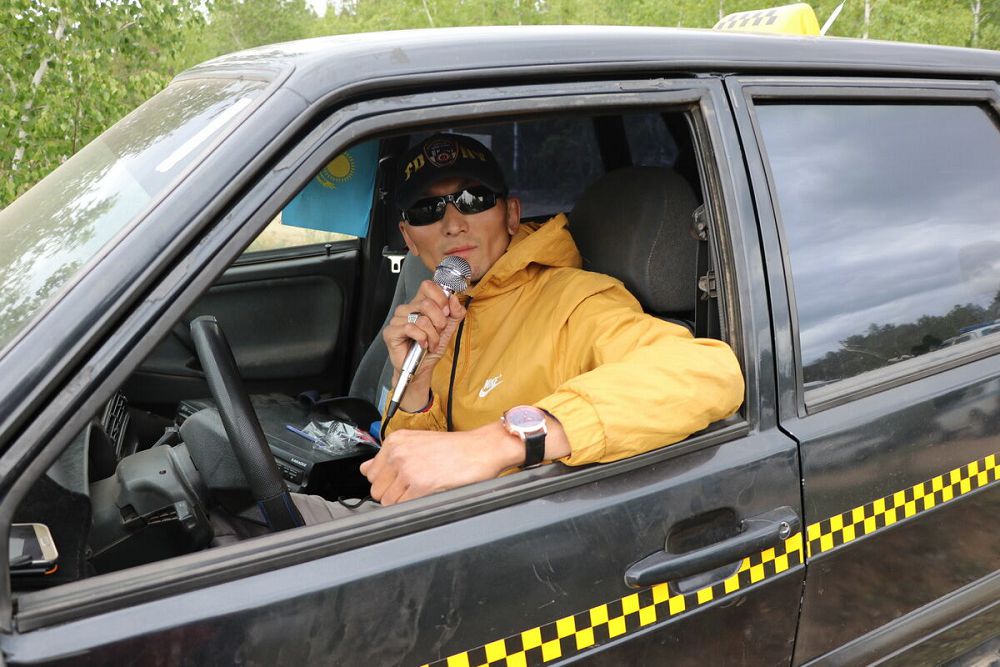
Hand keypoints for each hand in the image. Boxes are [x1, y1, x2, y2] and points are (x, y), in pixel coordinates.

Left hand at [360, 422, 521, 504]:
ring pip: (388, 501)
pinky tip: (429, 493)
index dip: (386, 482)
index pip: (370, 474)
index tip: (399, 482)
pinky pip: (404, 506)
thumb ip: (389, 456)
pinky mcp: (421, 485)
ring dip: (403, 501)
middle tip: (413, 487)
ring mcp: (409, 469)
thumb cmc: (455, 447)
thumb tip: (366, 469)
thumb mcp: (416, 442)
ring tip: (423, 489)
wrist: (482, 448)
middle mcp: (398, 453)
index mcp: (395, 441)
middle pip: (377, 490)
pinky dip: (414, 505)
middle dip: (392, 493)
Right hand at [383, 280, 466, 380]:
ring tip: (430, 342)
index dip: (441, 298)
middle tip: (438, 332)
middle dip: (439, 322)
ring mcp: (397, 320)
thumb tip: (454, 299)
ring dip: (432, 335)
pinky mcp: (391, 332)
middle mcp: (407, 309)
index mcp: (419, 303)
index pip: (427, 286)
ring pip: (421, 319)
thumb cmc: (431, 348)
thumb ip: (455, 312)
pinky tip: (422, 344)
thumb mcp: (449, 328)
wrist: (422, 368)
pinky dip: (422, 339)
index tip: (446, 312)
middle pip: (427, 303)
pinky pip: (411, 329)